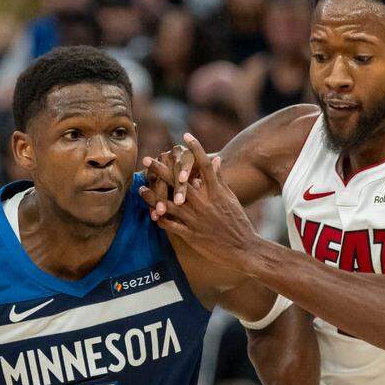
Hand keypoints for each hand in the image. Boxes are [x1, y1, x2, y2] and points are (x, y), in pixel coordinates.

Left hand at [140, 135, 259, 271]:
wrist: (243, 249)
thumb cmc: (238, 222)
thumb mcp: (230, 198)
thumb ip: (219, 179)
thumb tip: (215, 159)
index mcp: (216, 192)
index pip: (205, 165)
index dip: (196, 149)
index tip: (185, 136)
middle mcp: (205, 203)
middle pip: (180, 182)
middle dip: (162, 169)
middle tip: (148, 159)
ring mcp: (196, 219)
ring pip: (168, 204)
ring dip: (152, 196)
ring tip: (141, 188)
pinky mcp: (191, 235)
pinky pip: (170, 226)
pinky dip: (160, 219)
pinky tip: (150, 213)